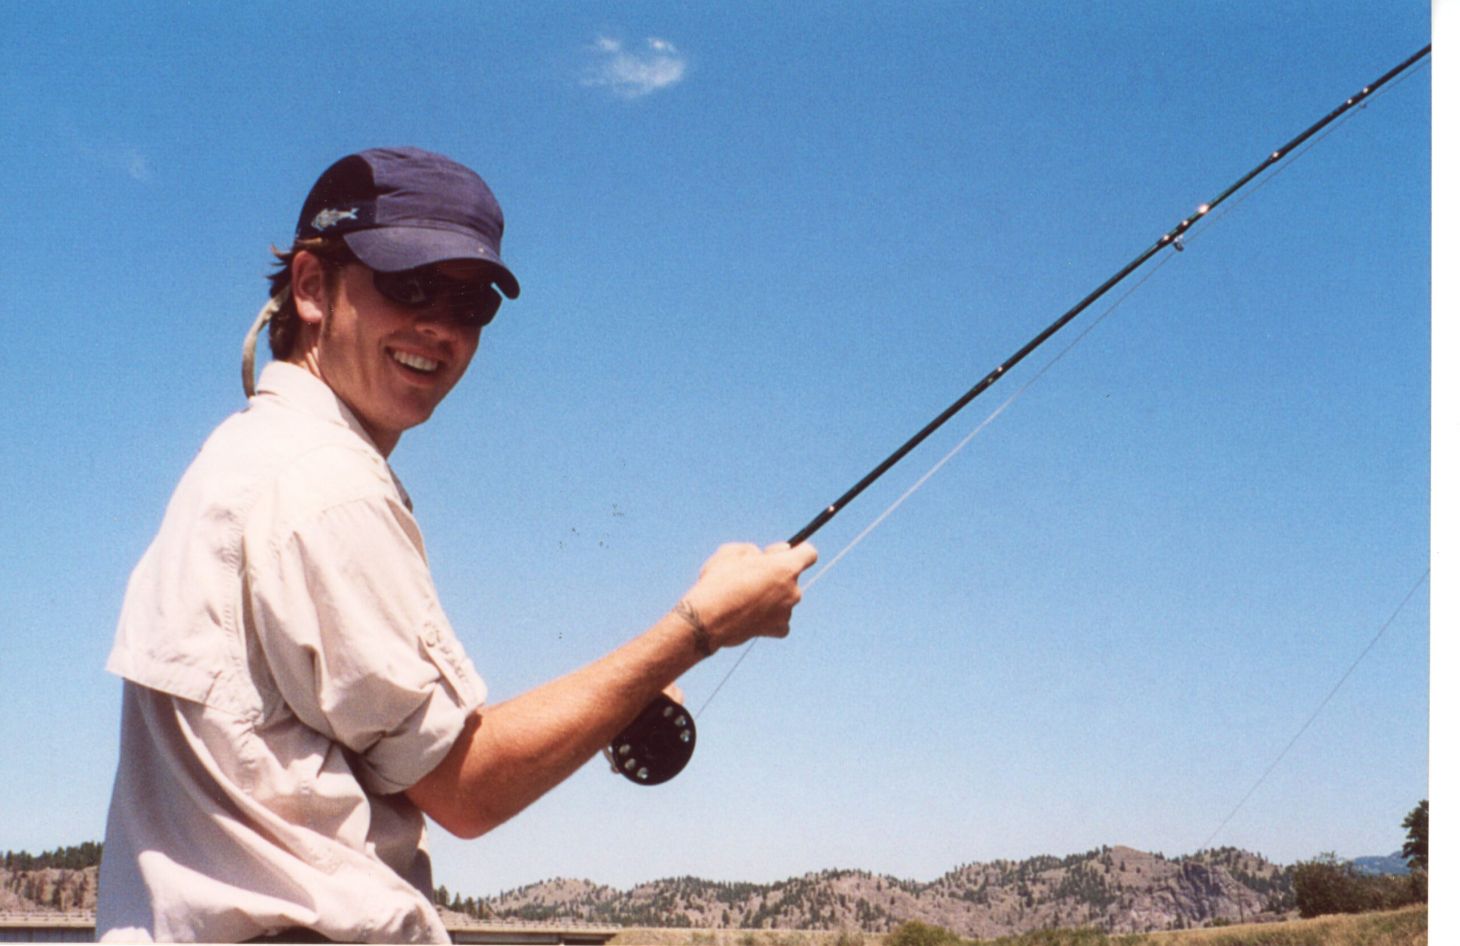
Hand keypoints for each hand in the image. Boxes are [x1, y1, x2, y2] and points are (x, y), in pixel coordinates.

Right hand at [679, 541, 817, 651]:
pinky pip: (780, 619)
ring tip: (743, 598)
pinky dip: (769, 617)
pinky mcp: (779, 629)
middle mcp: (793, 590)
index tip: (778, 555)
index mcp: (786, 567)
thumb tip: (765, 556)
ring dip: (771, 597)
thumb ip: (753, 550)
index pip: (809, 553)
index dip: (795, 551)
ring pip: (785, 598)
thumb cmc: (718, 582)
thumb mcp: (731, 552)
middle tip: (750, 578)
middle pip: (793, 578)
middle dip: (776, 576)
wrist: (706, 620)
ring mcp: (787, 611)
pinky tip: (750, 614)